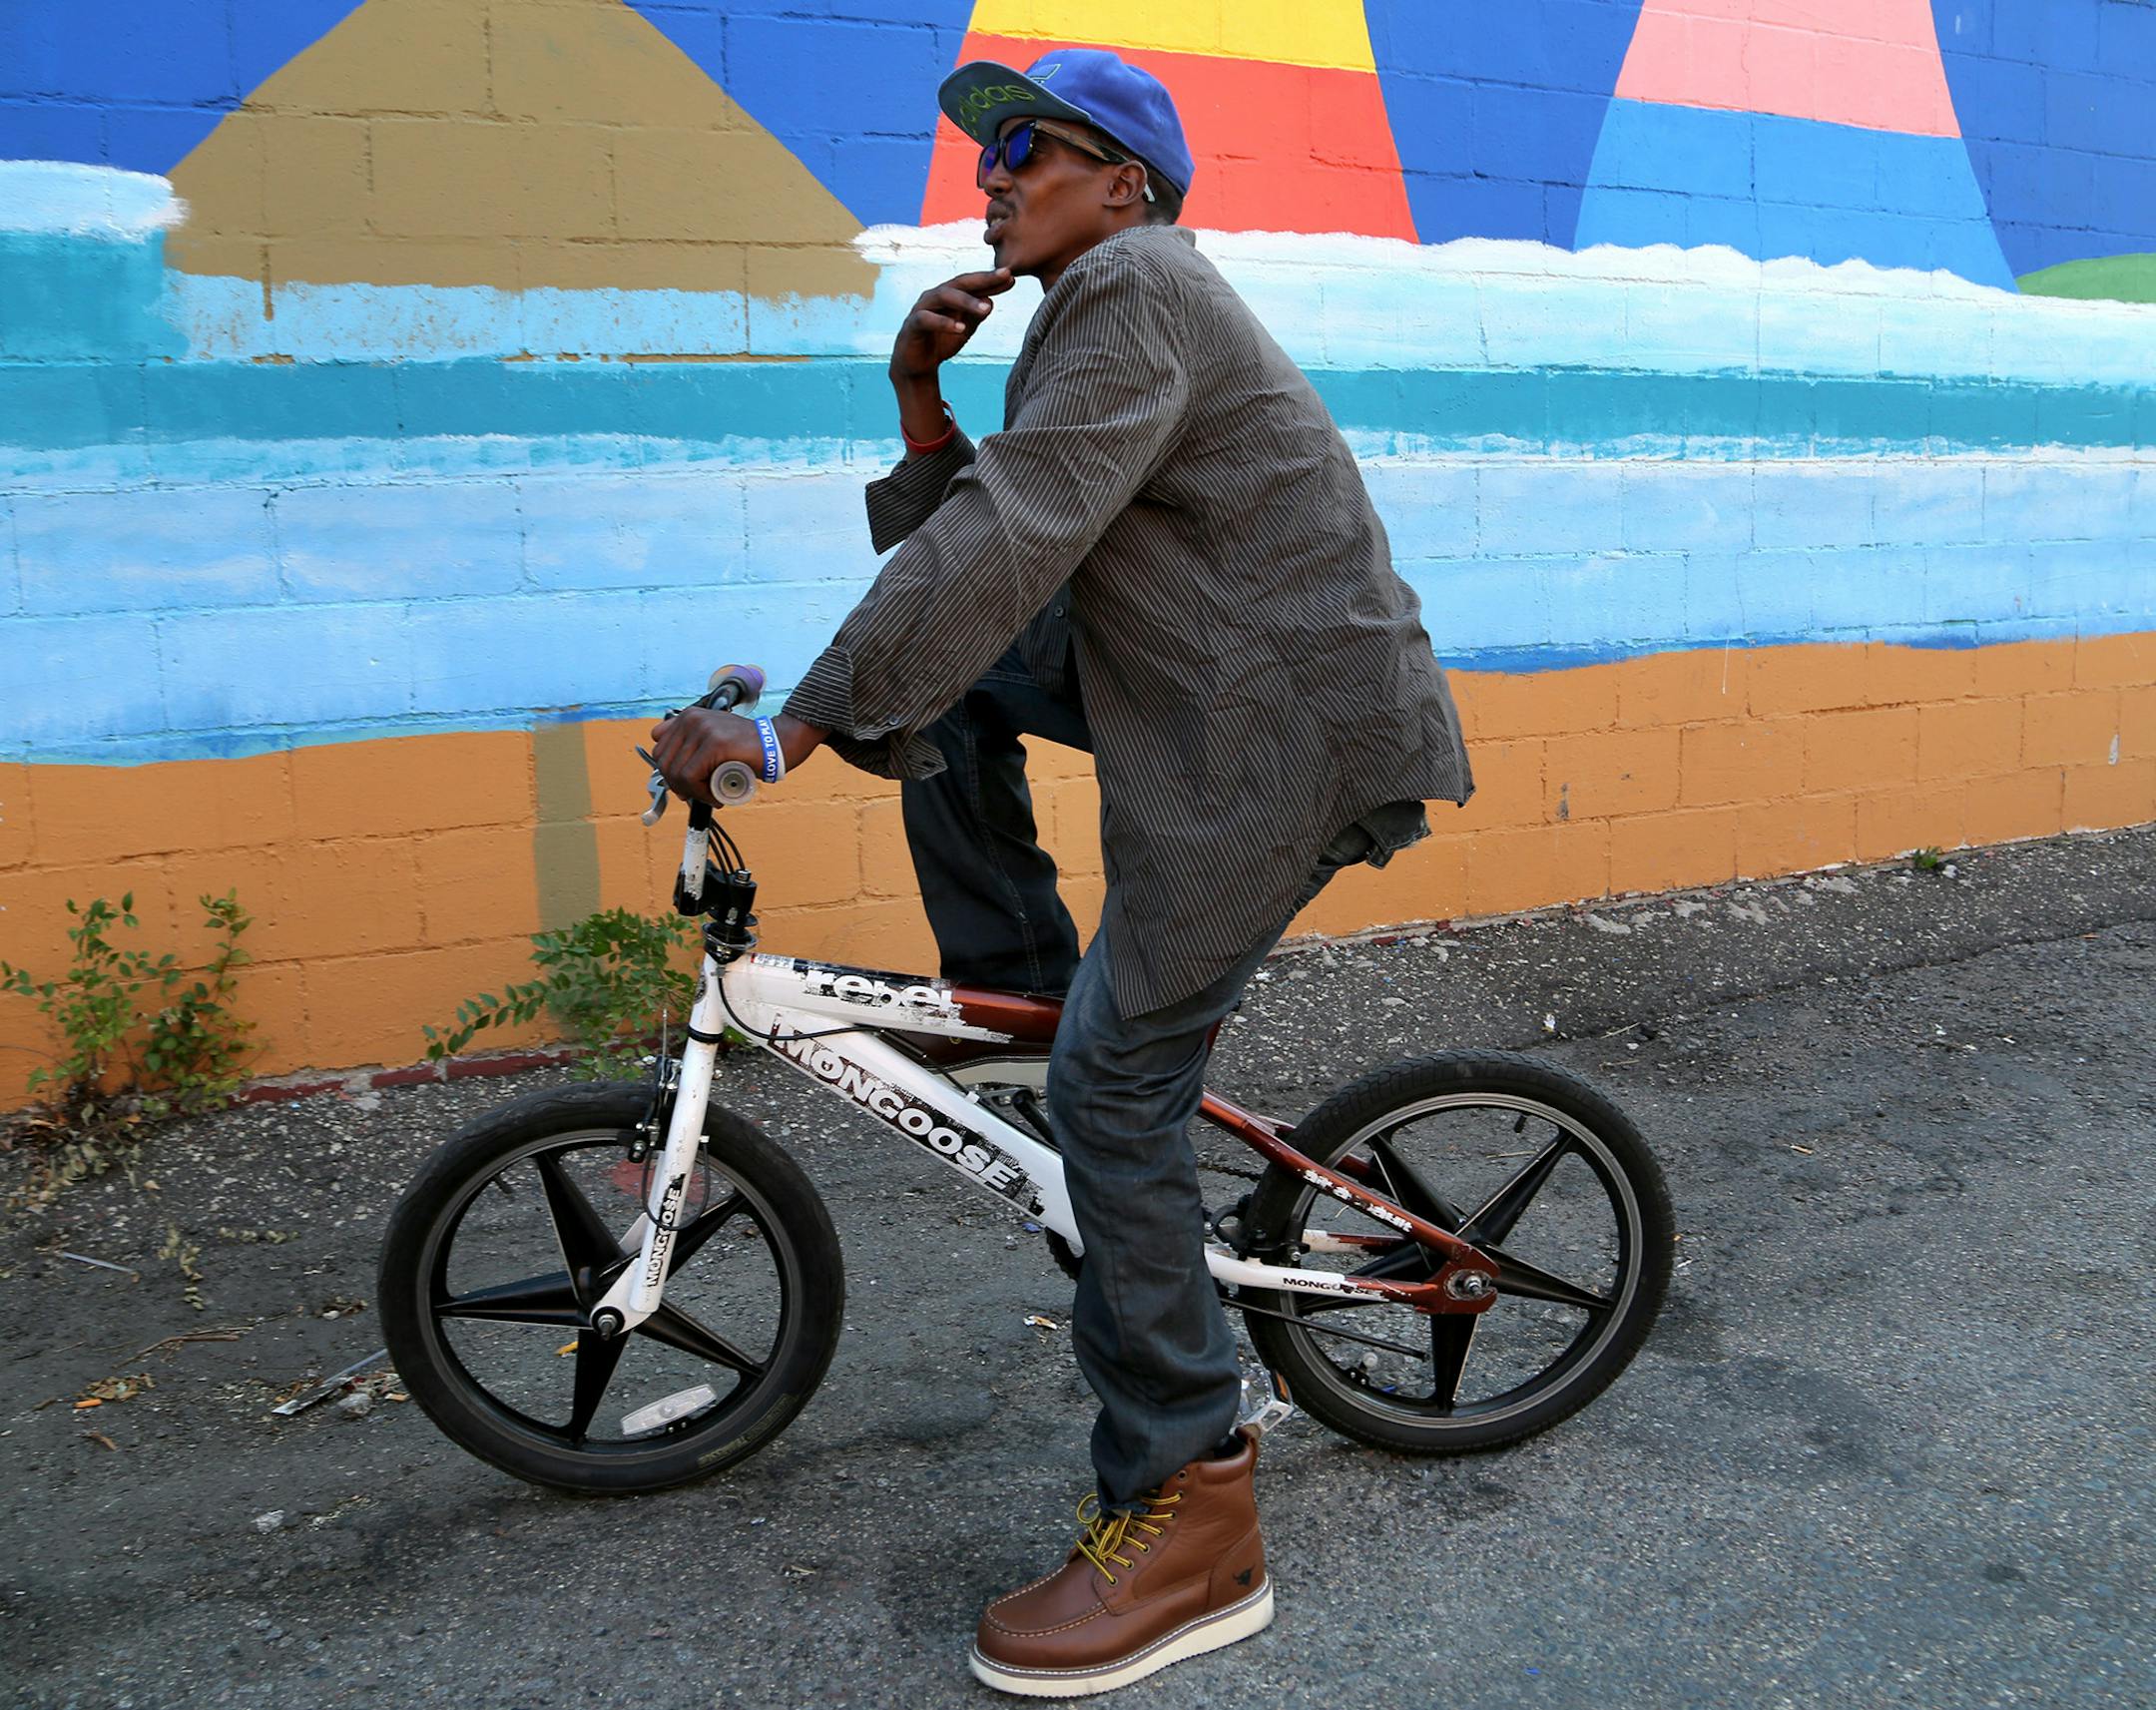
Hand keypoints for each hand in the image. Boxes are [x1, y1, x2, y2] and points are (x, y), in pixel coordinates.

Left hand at [647, 709, 824, 806]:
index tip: (686, 785)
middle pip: (664, 762)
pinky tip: (715, 796)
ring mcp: (702, 730)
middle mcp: (691, 719)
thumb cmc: (746, 747)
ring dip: (691, 792)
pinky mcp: (714, 744)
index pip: (659, 749)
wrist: (777, 743)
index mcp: (688, 716)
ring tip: (711, 796)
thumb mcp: (713, 738)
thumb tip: (667, 771)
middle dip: (678, 785)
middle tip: (699, 794)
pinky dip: (700, 793)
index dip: (670, 772)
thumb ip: (691, 745)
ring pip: (676, 773)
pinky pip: (691, 777)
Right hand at [890, 268, 1013, 383]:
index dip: (991, 280)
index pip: (972, 284)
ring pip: (943, 296)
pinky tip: (960, 328)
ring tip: (986, 309)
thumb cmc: (941, 341)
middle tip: (1003, 277)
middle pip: (960, 282)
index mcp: (949, 295)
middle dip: (982, 280)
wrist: (917, 364)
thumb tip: (991, 301)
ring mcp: (922, 308)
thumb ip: (976, 315)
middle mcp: (935, 296)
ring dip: (966, 301)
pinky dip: (943, 323)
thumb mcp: (965, 328)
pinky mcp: (912, 325)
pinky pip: (926, 319)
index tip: (1011, 276)